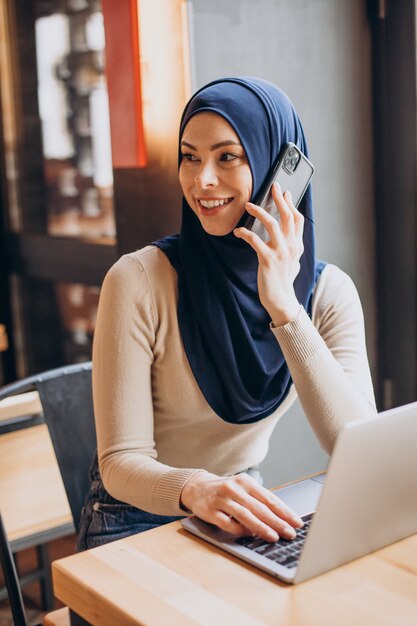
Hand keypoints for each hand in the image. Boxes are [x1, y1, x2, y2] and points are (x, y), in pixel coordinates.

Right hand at [180, 471, 302, 541]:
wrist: (196, 488)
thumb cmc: (226, 491)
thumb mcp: (243, 489)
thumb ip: (258, 501)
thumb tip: (282, 518)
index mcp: (245, 481)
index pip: (269, 498)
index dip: (284, 511)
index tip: (297, 522)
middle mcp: (234, 488)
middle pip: (259, 507)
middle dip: (277, 521)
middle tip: (290, 533)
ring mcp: (221, 499)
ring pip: (245, 515)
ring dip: (261, 527)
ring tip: (274, 537)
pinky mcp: (210, 511)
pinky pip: (228, 523)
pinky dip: (240, 530)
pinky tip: (250, 535)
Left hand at [234, 183, 303, 325]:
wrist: (281, 299)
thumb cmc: (283, 280)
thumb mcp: (293, 261)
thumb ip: (291, 247)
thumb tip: (286, 235)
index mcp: (297, 245)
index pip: (297, 219)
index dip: (291, 204)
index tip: (285, 193)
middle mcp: (291, 246)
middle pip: (287, 216)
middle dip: (279, 199)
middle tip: (273, 187)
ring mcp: (281, 252)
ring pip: (272, 224)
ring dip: (260, 212)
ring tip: (249, 205)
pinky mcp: (268, 259)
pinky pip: (255, 240)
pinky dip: (245, 233)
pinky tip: (238, 231)